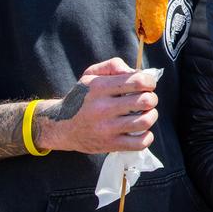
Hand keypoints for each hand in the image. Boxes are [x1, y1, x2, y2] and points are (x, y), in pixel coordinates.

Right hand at [35, 57, 158, 152]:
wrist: (60, 126)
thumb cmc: (81, 98)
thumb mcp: (91, 75)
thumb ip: (113, 66)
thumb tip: (136, 72)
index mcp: (100, 87)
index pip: (138, 81)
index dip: (150, 82)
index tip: (148, 85)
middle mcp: (103, 108)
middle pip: (145, 101)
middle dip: (152, 98)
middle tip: (147, 100)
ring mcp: (107, 128)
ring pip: (145, 121)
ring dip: (152, 116)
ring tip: (146, 113)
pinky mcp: (109, 145)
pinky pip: (139, 143)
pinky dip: (147, 137)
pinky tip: (142, 131)